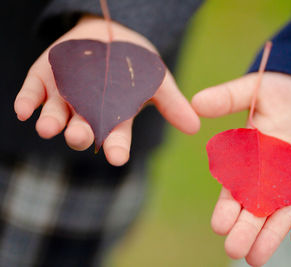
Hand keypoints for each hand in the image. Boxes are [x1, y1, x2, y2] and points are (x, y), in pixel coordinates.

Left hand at [14, 16, 199, 165]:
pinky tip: (24, 110)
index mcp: (114, 117)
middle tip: (81, 137)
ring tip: (49, 128)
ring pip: (56, 116)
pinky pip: (33, 93)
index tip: (118, 158)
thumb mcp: (157, 80)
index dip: (117, 147)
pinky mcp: (45, 79)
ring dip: (52, 123)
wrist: (110, 36)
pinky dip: (27, 101)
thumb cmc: (135, 63)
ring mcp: (65, 97)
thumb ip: (172, 103)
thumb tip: (196, 127)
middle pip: (83, 129)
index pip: (117, 137)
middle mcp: (87, 112)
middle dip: (81, 134)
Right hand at [192, 72, 290, 265]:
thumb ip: (227, 98)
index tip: (218, 224)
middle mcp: (276, 173)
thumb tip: (194, 103)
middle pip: (258, 207)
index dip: (228, 205)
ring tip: (256, 258)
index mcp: (255, 156)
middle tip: (233, 251)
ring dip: (272, 234)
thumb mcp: (257, 89)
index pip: (237, 186)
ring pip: (285, 212)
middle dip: (246, 229)